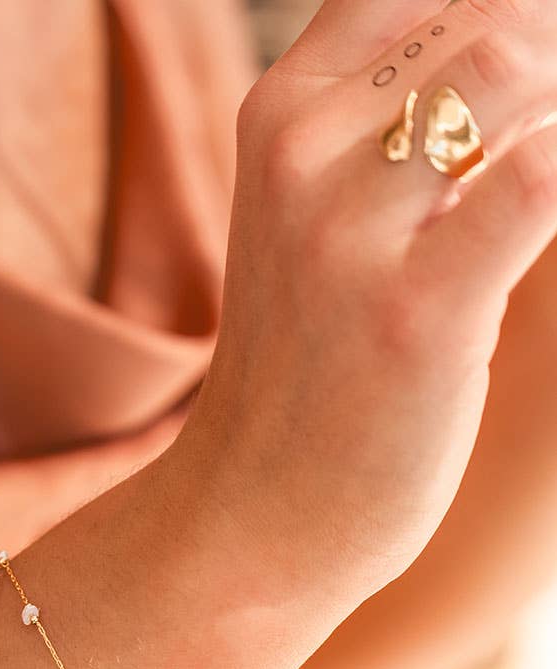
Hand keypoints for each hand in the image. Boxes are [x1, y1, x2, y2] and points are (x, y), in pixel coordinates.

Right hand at [175, 0, 556, 607]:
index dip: (507, 14)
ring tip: (545, 191)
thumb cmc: (311, 364)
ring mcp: (344, 230)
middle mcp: (300, 149)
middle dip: (554, 57)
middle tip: (538, 172)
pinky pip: (541, 177)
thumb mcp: (327, 219)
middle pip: (492, 7)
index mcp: (279, 112)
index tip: (534, 94)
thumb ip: (406, 126)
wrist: (256, 505)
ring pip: (518, 60)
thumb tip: (527, 63)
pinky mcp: (411, 311)